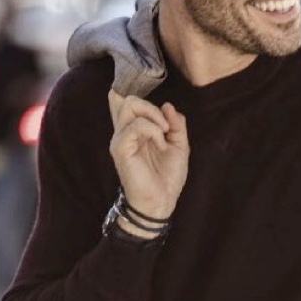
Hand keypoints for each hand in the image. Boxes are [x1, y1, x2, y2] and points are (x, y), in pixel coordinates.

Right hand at [108, 91, 189, 221]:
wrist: (162, 201)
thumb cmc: (167, 178)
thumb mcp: (179, 146)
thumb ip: (176, 124)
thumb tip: (168, 105)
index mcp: (136, 131)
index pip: (126, 103)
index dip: (141, 98)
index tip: (162, 113)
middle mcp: (124, 133)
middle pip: (129, 100)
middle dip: (152, 107)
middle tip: (166, 127)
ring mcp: (120, 139)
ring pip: (130, 106)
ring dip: (154, 117)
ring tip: (164, 136)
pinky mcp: (120, 148)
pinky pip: (135, 125)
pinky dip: (153, 130)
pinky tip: (160, 145)